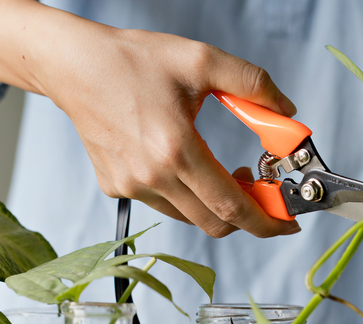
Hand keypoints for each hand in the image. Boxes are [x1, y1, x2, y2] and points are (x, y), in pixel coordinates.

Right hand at [42, 27, 299, 237]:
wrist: (75, 67)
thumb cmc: (133, 61)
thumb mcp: (202, 60)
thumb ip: (252, 84)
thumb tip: (287, 112)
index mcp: (176, 148)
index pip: (231, 205)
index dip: (265, 221)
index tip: (286, 225)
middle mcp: (151, 176)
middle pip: (214, 222)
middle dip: (246, 216)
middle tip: (259, 190)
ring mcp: (131, 187)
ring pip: (189, 216)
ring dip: (213, 203)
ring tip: (220, 170)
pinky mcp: (116, 188)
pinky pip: (162, 204)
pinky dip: (183, 194)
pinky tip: (181, 163)